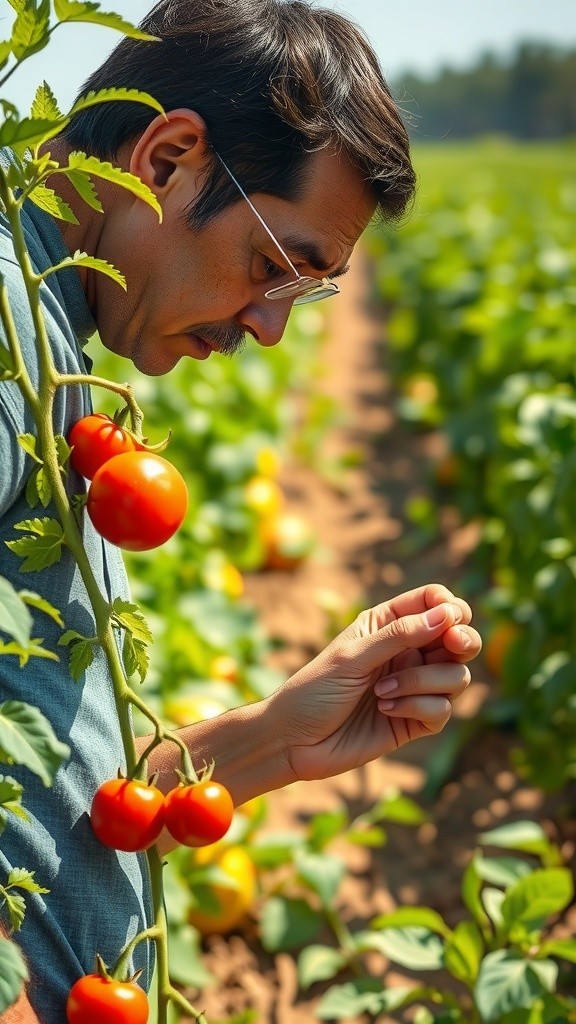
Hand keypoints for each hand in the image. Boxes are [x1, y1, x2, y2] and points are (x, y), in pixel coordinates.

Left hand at [270, 583, 481, 783]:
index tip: (448, 617)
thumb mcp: (352, 655)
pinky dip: (417, 707)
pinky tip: (385, 710)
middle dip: (463, 640)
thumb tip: (445, 615)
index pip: (435, 603)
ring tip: (383, 691)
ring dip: (424, 682)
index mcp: (388, 624)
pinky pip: (443, 710)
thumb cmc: (314, 689)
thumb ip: (399, 635)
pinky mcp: (415, 720)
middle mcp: (407, 652)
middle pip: (460, 639)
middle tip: (453, 645)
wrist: (293, 741)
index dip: (449, 607)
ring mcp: (414, 687)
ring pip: (457, 676)